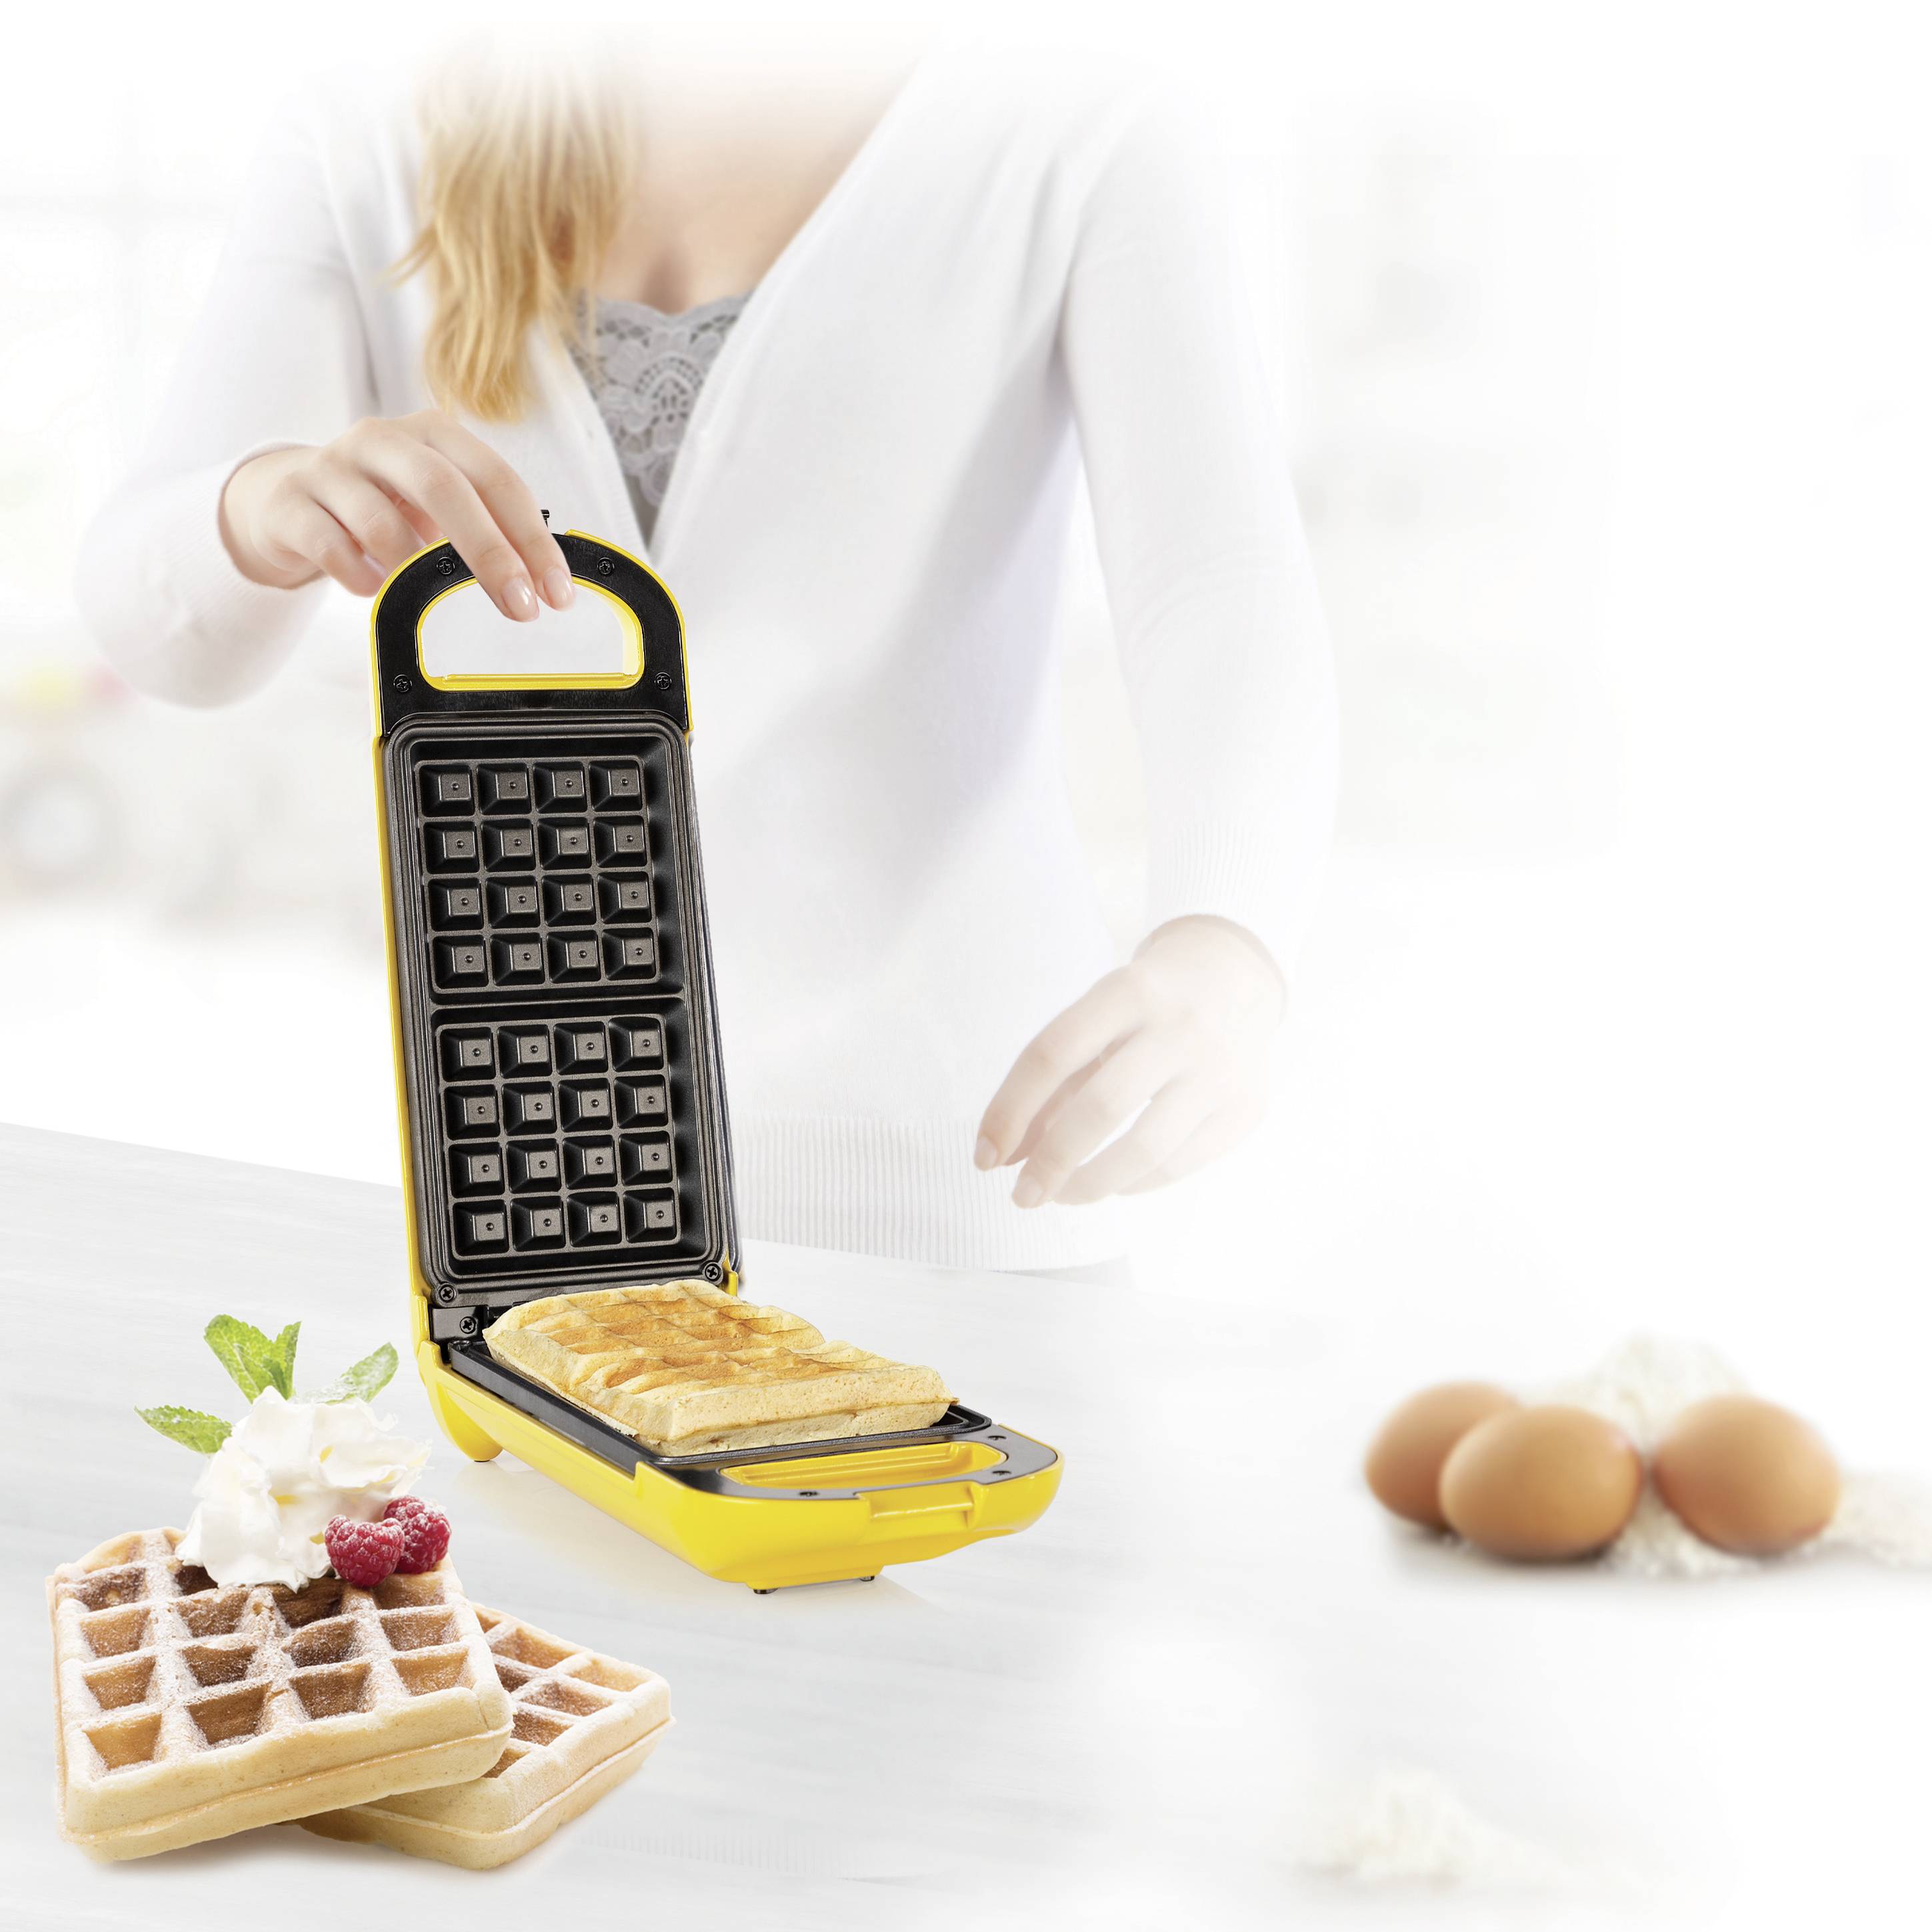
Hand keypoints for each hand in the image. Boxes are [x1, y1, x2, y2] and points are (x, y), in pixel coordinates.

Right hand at [219, 411, 573, 619]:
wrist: (284, 501)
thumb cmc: (379, 505)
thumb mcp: (434, 504)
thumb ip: (482, 527)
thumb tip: (538, 581)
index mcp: (433, 434)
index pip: (496, 479)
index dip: (532, 538)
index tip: (556, 592)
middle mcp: (382, 439)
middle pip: (445, 489)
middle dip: (490, 554)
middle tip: (520, 607)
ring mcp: (331, 467)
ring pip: (382, 524)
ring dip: (412, 571)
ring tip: (422, 595)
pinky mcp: (289, 502)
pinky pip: (332, 549)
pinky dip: (361, 578)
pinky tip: (371, 587)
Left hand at [974, 915, 1284, 1207]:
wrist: (1235, 977)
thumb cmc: (1146, 1004)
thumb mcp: (1096, 1017)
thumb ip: (1050, 1083)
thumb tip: (1005, 1157)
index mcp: (1128, 991)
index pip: (1053, 1053)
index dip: (1010, 1109)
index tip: (985, 1156)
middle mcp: (1179, 1027)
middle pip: (1100, 1107)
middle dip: (1050, 1163)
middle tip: (1022, 1195)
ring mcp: (1219, 1069)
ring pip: (1144, 1149)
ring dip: (1090, 1185)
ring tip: (1062, 1195)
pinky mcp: (1245, 1108)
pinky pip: (1179, 1165)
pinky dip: (1134, 1184)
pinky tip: (1112, 1182)